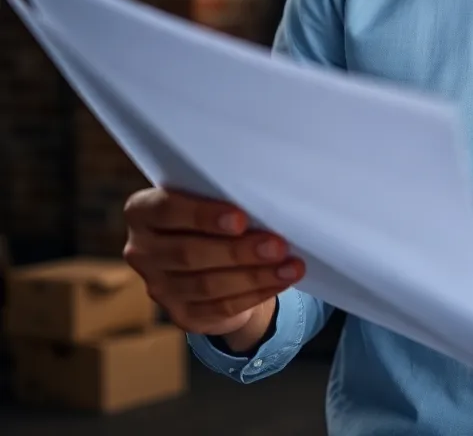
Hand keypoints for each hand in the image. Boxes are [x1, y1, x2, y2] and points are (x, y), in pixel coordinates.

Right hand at [123, 188, 304, 340]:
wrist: (213, 257)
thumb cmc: (215, 215)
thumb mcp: (212, 199)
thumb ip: (221, 196)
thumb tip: (264, 197)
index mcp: (143, 212)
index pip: (166, 211)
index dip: (202, 216)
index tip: (240, 218)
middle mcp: (142, 251)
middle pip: (189, 253)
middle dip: (238, 251)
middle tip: (278, 245)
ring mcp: (159, 287)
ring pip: (208, 285)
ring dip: (255, 276)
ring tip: (291, 266)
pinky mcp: (183, 315)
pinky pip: (221, 307)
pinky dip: (256, 293)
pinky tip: (281, 282)